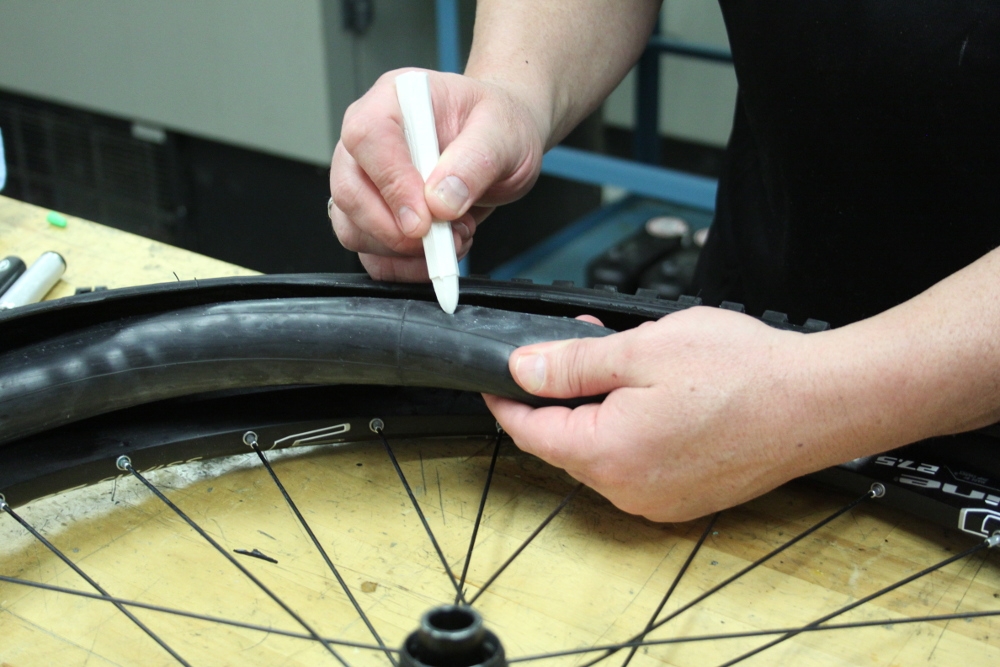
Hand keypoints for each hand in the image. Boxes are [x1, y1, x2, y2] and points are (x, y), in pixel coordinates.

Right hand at [329, 68, 547, 280]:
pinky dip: (403, 266)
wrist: (499, 148)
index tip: (424, 218)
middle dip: (395, 230)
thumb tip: (441, 201)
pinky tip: (438, 253)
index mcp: (393, 100)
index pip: (368, 138)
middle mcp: (368, 141)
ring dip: (403, 251)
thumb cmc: (497, 127)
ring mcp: (365, 181)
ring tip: (452, 236)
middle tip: (444, 237)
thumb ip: (475, 162)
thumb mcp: (503, 133)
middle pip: (349, 191)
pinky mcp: (373, 216)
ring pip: (353, 229)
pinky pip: (369, 254)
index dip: (391, 184)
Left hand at [484, 307, 842, 521]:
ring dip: (597, 411)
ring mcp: (660, 500)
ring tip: (623, 363)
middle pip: (565, 444)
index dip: (508, 402)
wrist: (820, 401)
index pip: (531, 433)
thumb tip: (522, 370)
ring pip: (601, 453)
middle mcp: (630, 490)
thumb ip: (572, 365)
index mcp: (609, 455)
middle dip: (560, 397)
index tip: (497, 381)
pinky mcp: (686, 496)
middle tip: (576, 348)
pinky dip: (629, 431)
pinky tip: (651, 397)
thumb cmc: (744, 373)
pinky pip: (636, 465)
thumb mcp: (641, 349)